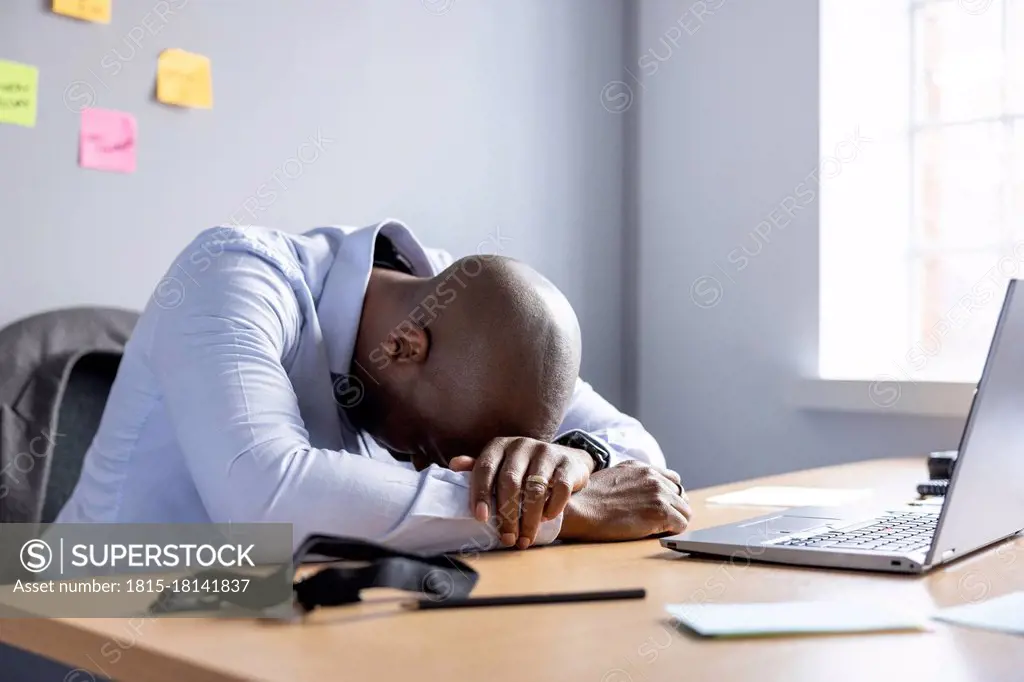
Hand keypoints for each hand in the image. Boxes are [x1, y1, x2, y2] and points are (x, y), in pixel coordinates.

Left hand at [448, 437, 594, 548]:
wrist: (567, 461)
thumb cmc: (525, 469)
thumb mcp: (501, 465)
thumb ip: (480, 469)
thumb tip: (454, 466)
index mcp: (500, 446)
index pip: (485, 468)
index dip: (481, 493)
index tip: (481, 518)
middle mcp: (521, 445)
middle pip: (510, 482)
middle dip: (506, 514)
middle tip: (507, 538)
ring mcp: (546, 452)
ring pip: (534, 488)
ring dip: (529, 519)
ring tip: (525, 539)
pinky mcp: (567, 463)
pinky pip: (559, 488)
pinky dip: (553, 507)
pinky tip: (547, 519)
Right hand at [559, 460, 691, 541]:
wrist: (579, 509)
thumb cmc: (588, 500)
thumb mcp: (612, 478)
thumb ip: (632, 482)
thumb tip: (642, 495)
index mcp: (641, 468)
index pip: (673, 479)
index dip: (669, 496)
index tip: (662, 507)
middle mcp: (653, 477)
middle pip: (681, 496)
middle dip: (673, 510)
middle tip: (660, 522)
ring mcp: (658, 493)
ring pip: (685, 511)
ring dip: (674, 521)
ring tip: (656, 529)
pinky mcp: (660, 512)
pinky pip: (682, 524)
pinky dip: (673, 531)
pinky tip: (656, 533)